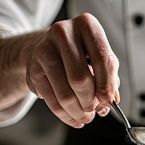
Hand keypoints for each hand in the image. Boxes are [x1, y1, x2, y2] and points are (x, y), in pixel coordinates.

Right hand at [26, 13, 119, 127]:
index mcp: (86, 25)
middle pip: (80, 79)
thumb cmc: (81, 53)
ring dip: (79, 112)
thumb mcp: (100, 58)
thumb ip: (110, 77)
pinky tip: (74, 118)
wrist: (50, 47)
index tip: (108, 101)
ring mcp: (45, 50)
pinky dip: (66, 116)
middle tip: (96, 110)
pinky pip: (52, 101)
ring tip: (86, 117)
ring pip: (65, 94)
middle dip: (91, 102)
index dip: (107, 86)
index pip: (101, 59)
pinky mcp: (33, 69)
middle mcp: (63, 33)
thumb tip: (110, 101)